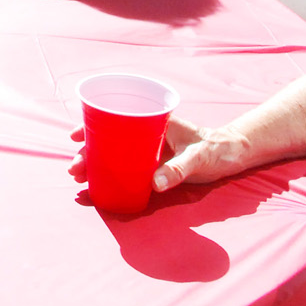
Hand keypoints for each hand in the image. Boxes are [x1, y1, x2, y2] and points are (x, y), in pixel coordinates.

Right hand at [67, 116, 246, 193]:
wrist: (231, 157)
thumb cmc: (216, 149)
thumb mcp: (199, 157)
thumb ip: (178, 169)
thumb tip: (154, 184)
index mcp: (153, 121)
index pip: (115, 118)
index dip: (91, 126)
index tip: (75, 136)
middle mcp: (145, 134)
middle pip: (109, 140)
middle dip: (88, 153)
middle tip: (74, 169)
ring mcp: (148, 151)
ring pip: (114, 156)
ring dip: (96, 166)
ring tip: (80, 180)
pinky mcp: (153, 167)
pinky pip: (127, 171)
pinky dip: (111, 177)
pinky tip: (98, 187)